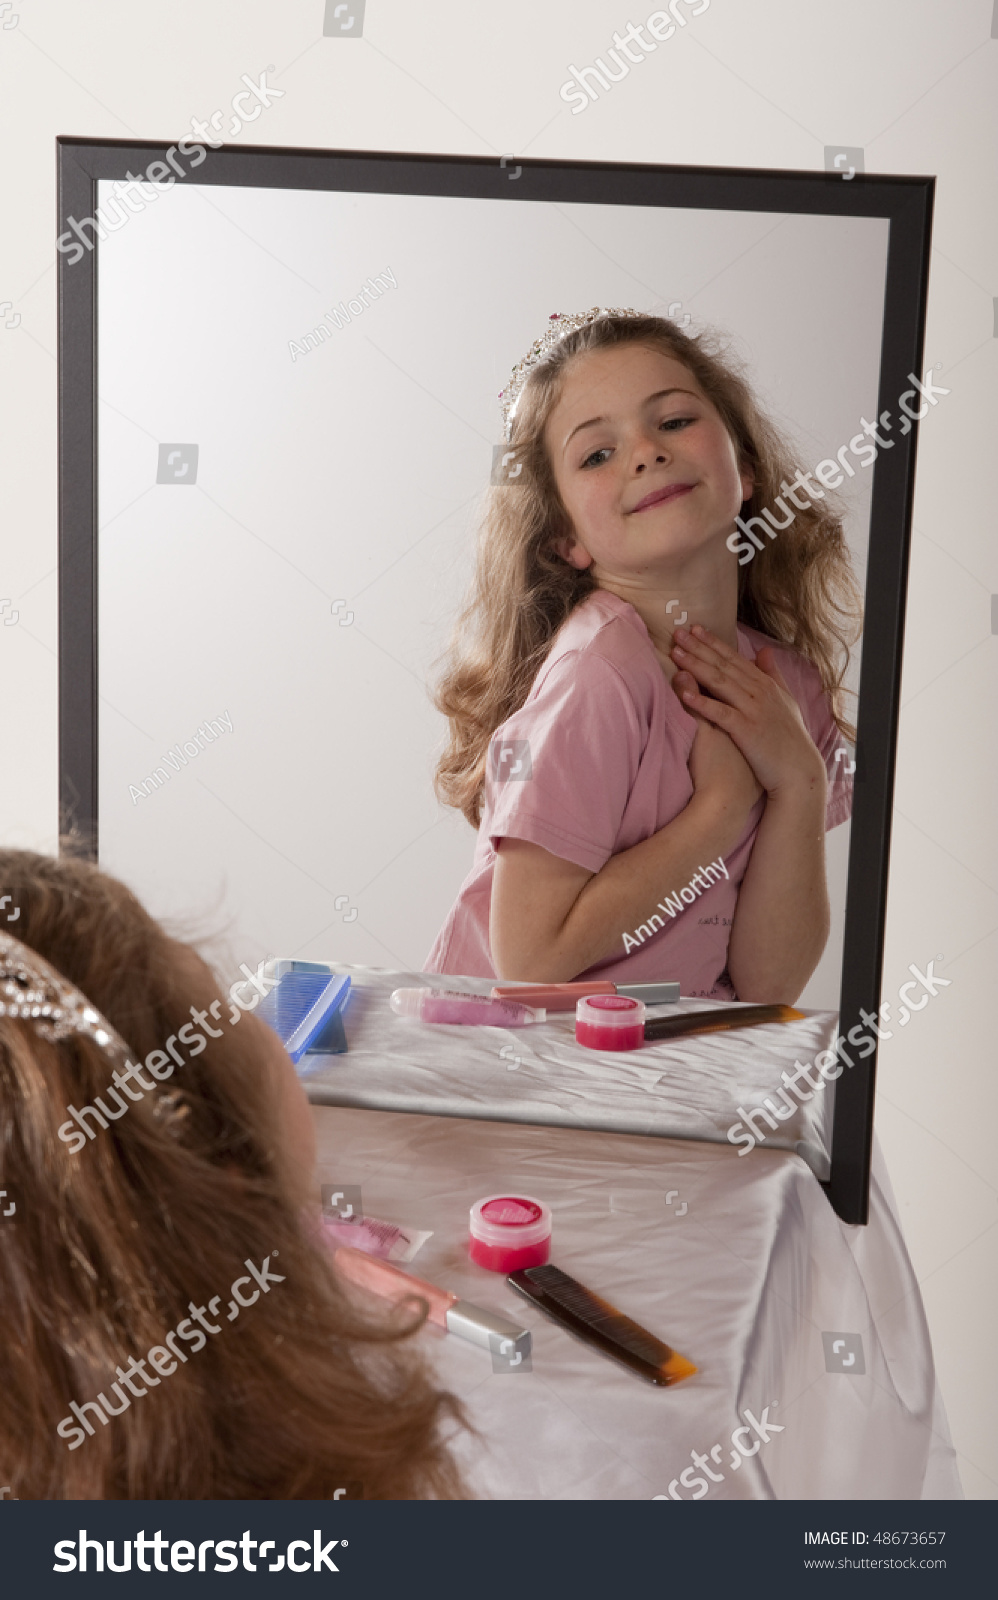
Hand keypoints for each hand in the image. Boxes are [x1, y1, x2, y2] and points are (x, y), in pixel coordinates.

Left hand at [672, 625, 824, 798]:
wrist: (799, 771)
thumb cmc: (789, 738)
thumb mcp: (785, 701)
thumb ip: (773, 674)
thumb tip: (764, 650)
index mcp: (765, 684)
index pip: (734, 658)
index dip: (713, 643)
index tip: (694, 628)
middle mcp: (759, 692)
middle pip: (723, 666)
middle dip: (699, 648)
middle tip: (677, 633)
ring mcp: (753, 710)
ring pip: (720, 683)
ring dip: (697, 667)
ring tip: (676, 654)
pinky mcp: (747, 730)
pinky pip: (721, 713)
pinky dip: (703, 702)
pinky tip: (685, 693)